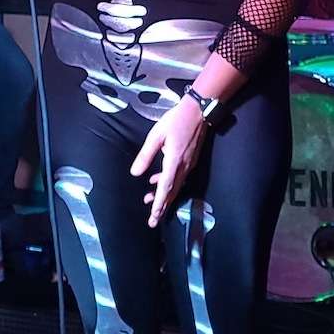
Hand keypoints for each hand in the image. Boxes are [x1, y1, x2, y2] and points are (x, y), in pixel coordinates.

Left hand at [130, 99, 208, 227]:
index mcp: (174, 161)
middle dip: (162, 207)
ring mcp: (188, 164)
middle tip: (153, 221)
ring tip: (151, 202)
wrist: (198, 111)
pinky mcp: (190, 160)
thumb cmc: (175, 120)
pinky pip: (179, 178)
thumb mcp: (156, 136)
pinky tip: (158, 181)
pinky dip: (169, 184)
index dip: (159, 204)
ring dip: (164, 196)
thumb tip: (135, 173)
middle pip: (172, 192)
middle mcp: (183, 166)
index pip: (165, 187)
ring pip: (176, 186)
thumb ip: (145, 155)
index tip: (154, 217)